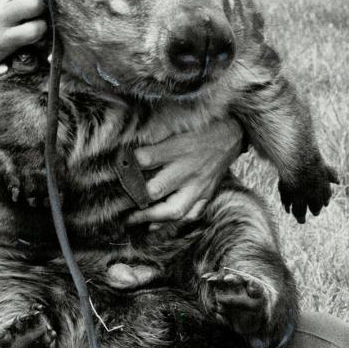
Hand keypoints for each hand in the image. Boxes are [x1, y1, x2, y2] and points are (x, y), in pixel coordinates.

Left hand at [126, 117, 244, 226]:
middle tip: (117, 201)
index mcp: (179, 147)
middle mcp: (188, 169)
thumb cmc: (200, 125)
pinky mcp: (207, 194)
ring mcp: (199, 185)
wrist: (233, 133)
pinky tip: (154, 226)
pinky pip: (190, 215)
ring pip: (173, 210)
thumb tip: (129, 144)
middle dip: (134, 197)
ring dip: (150, 217)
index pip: (146, 159)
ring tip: (131, 219)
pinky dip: (172, 223)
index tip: (115, 166)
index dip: (128, 163)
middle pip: (156, 189)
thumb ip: (154, 134)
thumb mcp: (177, 121)